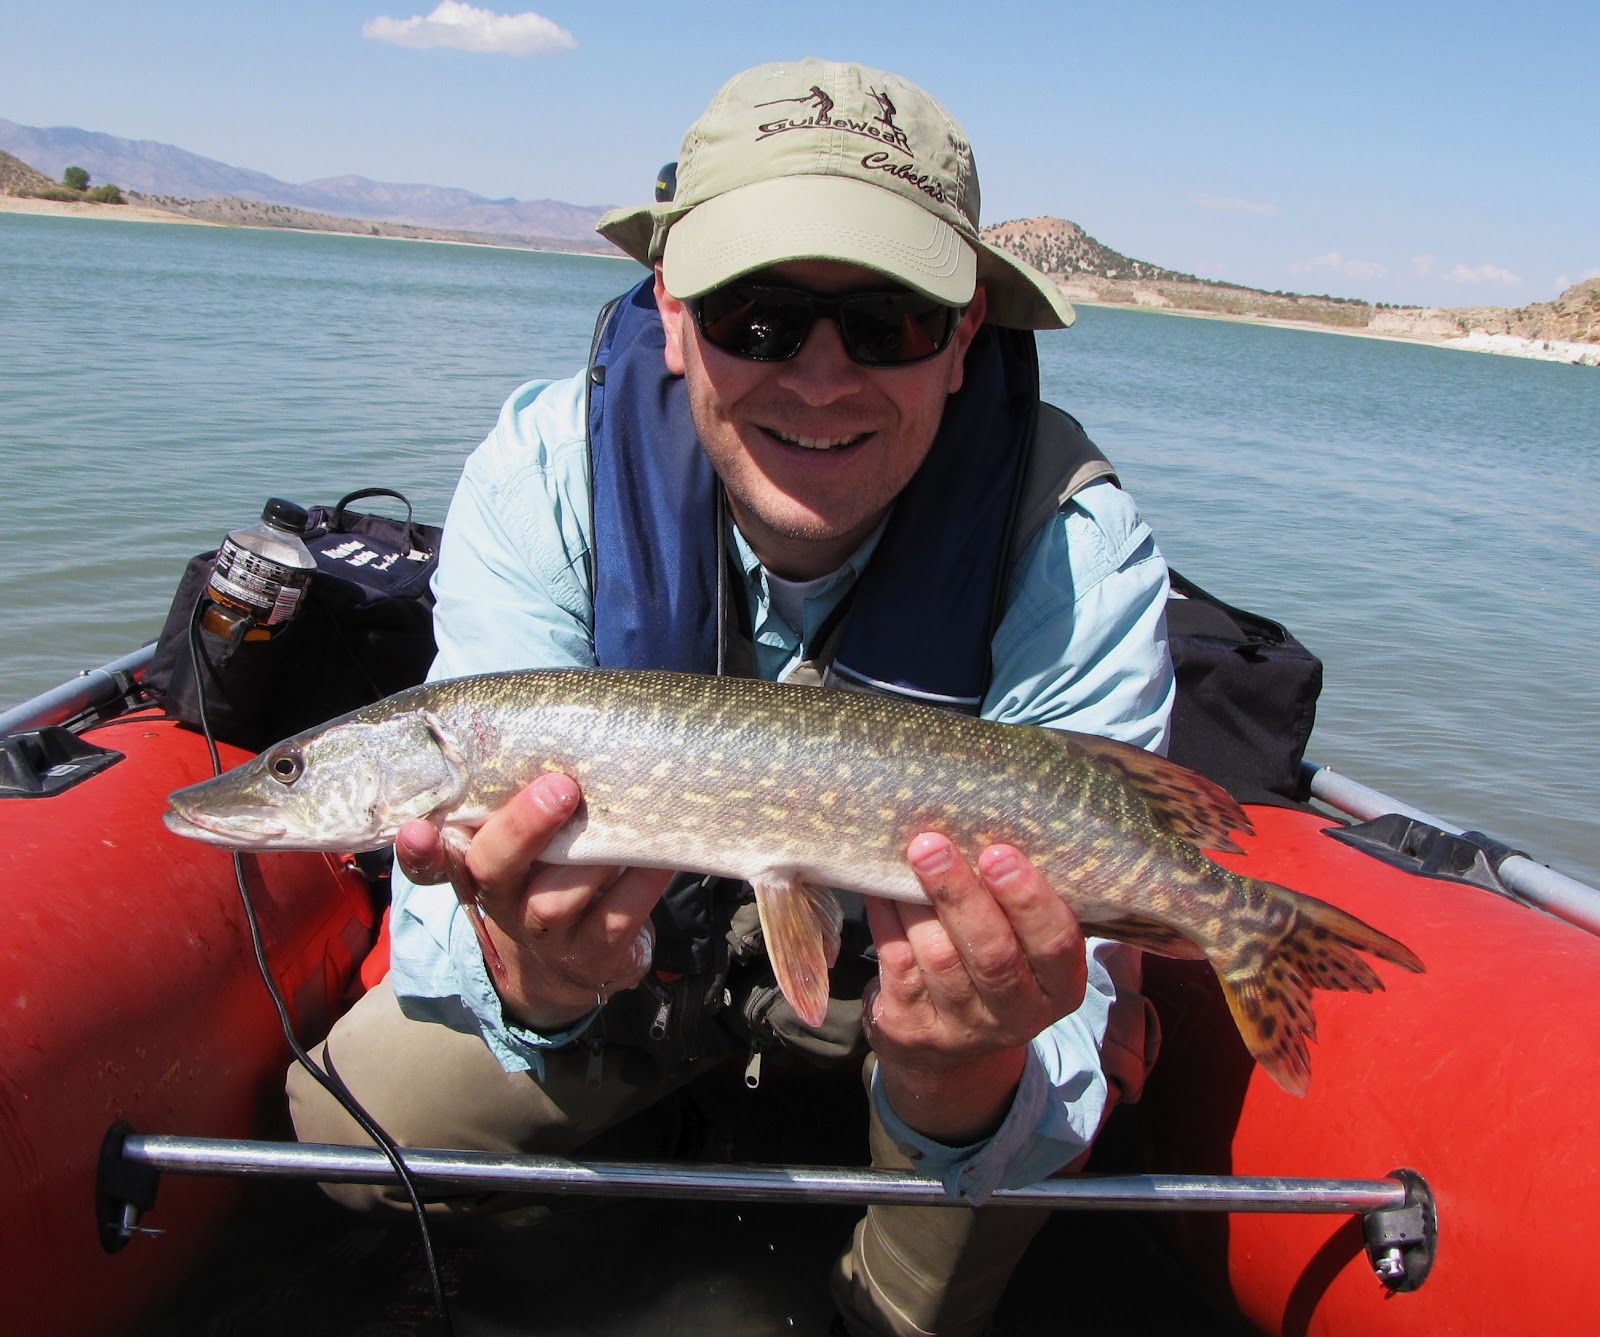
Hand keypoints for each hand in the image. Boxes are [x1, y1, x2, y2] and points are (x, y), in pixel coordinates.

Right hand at [396, 772, 670, 1031]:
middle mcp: (501, 900)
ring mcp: (544, 935)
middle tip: (560, 789)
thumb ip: (526, 792)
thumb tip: (560, 719)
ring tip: (624, 820)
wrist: (572, 964)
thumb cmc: (552, 870)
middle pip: (493, 869)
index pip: (431, 859)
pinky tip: (660, 856)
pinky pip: (616, 918)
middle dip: (522, 828)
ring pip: (555, 900)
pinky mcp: (591, 958)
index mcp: (475, 863)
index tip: (418, 827)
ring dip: (592, 859)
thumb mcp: (529, 838)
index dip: (420, 849)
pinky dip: (640, 884)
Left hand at [863, 834, 1087, 1143]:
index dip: (1029, 900)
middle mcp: (1015, 1014)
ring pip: (937, 956)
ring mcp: (960, 1027)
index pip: (1056, 945)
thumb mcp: (1027, 945)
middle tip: (932, 844)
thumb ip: (1021, 901)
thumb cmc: (998, 962)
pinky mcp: (911, 1027)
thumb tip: (987, 820)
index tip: (999, 852)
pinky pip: (897, 962)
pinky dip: (888, 916)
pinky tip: (882, 884)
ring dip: (916, 899)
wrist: (951, 1050)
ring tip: (908, 853)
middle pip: (991, 955)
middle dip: (960, 895)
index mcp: (1058, 987)